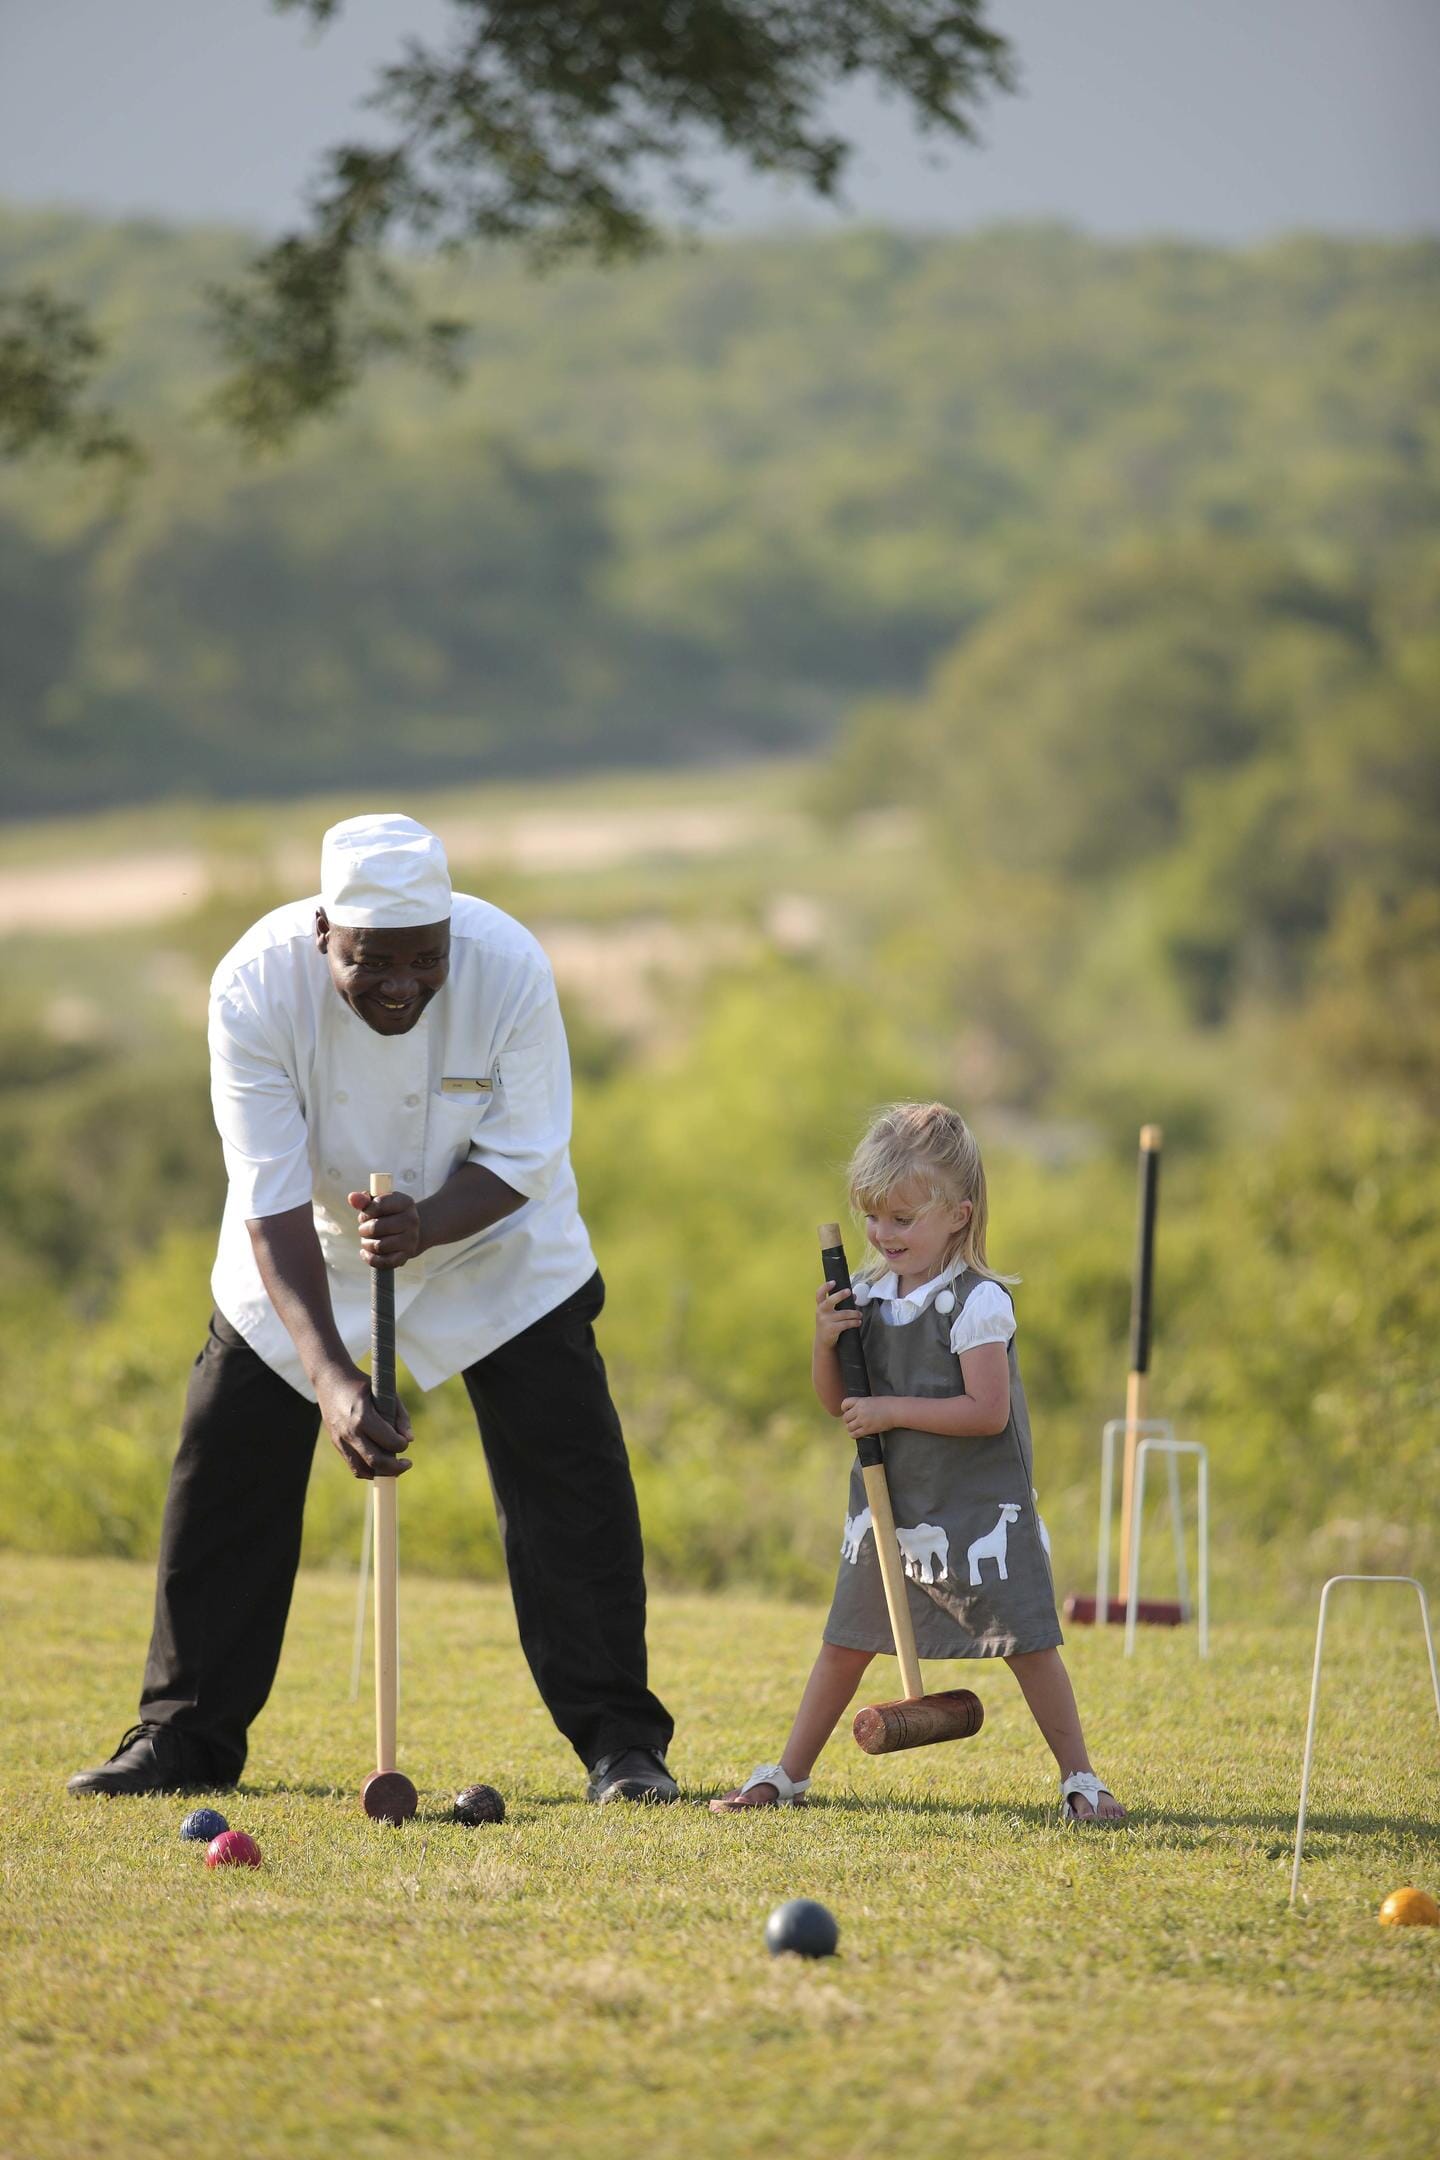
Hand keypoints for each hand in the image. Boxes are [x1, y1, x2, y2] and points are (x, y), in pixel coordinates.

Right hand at [316, 1365, 413, 1479]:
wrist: (330, 1380)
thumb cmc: (362, 1385)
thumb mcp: (385, 1393)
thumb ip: (400, 1416)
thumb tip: (410, 1439)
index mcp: (363, 1417)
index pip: (389, 1441)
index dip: (402, 1445)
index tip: (405, 1442)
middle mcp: (350, 1432)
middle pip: (376, 1461)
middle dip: (395, 1467)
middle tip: (407, 1463)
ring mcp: (340, 1440)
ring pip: (362, 1469)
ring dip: (382, 1473)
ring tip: (395, 1468)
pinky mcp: (336, 1444)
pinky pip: (353, 1465)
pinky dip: (368, 1470)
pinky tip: (379, 1466)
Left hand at [348, 1189, 421, 1267]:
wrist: (410, 1232)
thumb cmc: (389, 1214)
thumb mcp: (379, 1203)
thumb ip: (364, 1200)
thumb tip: (352, 1198)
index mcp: (405, 1202)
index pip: (379, 1205)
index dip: (366, 1211)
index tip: (366, 1214)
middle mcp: (412, 1221)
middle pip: (376, 1227)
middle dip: (364, 1229)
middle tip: (363, 1229)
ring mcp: (410, 1240)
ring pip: (378, 1246)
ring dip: (366, 1244)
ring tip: (366, 1240)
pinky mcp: (405, 1256)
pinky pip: (382, 1262)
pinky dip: (370, 1258)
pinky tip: (366, 1252)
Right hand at [815, 1281, 863, 1348]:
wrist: (823, 1342)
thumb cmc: (829, 1324)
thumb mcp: (831, 1313)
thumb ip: (840, 1304)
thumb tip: (854, 1295)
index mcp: (820, 1306)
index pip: (819, 1294)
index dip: (825, 1287)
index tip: (833, 1282)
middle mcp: (821, 1312)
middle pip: (830, 1301)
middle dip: (840, 1295)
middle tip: (849, 1292)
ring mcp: (826, 1321)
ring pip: (844, 1314)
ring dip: (854, 1314)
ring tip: (860, 1315)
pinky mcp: (832, 1329)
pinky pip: (846, 1323)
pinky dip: (854, 1322)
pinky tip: (858, 1322)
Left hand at [840, 1395, 894, 1440]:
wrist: (895, 1411)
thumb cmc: (887, 1404)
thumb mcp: (871, 1400)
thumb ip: (862, 1404)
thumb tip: (856, 1410)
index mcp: (860, 1401)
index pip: (844, 1404)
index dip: (845, 1408)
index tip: (848, 1411)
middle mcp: (859, 1410)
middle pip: (845, 1417)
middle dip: (848, 1420)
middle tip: (853, 1421)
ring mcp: (862, 1420)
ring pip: (848, 1427)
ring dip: (850, 1428)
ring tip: (856, 1428)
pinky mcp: (867, 1429)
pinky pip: (854, 1434)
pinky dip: (854, 1435)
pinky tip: (857, 1433)